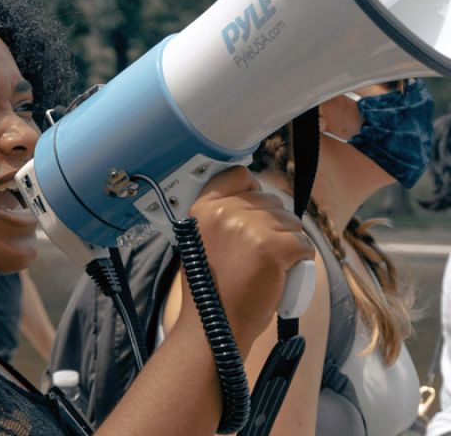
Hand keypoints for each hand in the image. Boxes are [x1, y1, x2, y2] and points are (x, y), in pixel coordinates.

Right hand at [183, 166, 313, 351]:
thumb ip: (220, 218)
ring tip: (272, 265)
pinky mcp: (273, 248)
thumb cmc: (210, 292)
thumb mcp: (201, 242)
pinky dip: (302, 259)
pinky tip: (287, 272)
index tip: (254, 211)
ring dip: (289, 242)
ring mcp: (249, 229)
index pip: (238, 176)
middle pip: (270, 201)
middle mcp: (224, 213)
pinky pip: (304, 244)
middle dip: (274, 224)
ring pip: (290, 222)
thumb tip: (253, 201)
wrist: (213, 329)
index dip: (252, 192)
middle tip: (262, 252)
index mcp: (203, 208)